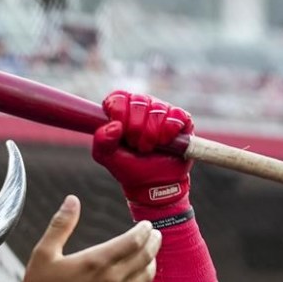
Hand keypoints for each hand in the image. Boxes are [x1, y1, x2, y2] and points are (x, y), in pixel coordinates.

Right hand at [16, 195, 159, 281]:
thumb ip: (61, 225)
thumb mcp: (43, 253)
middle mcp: (111, 280)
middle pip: (145, 257)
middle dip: (153, 243)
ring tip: (150, 256)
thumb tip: (72, 200)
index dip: (144, 230)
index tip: (146, 225)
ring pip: (146, 278)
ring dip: (152, 264)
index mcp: (96, 261)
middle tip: (156, 235)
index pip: (133, 241)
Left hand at [92, 91, 193, 212]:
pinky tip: (166, 143)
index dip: (119, 111)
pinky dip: (169, 132)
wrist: (153, 184)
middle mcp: (143, 106)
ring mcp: (163, 111)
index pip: (118, 97)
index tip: (120, 130)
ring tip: (149, 148)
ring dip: (152, 134)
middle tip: (136, 145)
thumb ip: (101, 141)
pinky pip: (176, 116)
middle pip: (138, 101)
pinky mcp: (181, 119)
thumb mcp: (107, 157)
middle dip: (135, 128)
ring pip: (157, 110)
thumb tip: (114, 125)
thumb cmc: (129, 167)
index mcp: (122, 110)